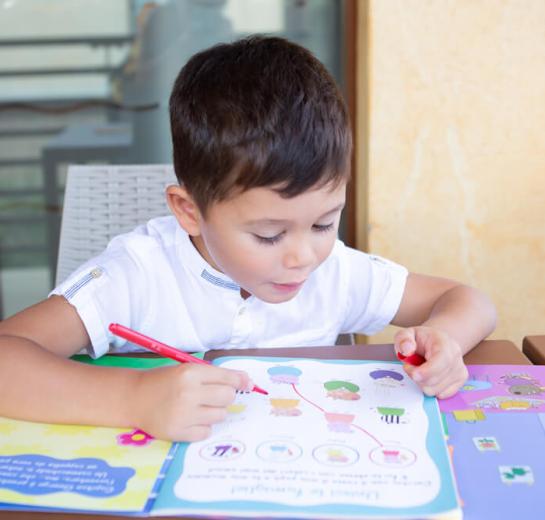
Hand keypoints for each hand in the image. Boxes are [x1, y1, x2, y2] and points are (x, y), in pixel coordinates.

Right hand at [129, 364, 251, 440]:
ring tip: (198, 407)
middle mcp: (188, 393)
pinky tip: (190, 419)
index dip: (239, 381)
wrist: (134, 398)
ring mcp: (183, 414)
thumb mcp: (188, 370)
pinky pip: (206, 432)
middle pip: (228, 397)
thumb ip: (216, 375)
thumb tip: (247, 381)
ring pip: (220, 415)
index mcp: (190, 373)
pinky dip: (203, 427)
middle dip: (225, 396)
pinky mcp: (178, 432)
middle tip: (213, 396)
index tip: (245, 384)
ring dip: (214, 412)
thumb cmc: (165, 382)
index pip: (228, 378)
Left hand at [394, 326, 467, 398]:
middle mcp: (455, 356)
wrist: (435, 340)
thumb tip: (407, 350)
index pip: (441, 361)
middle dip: (417, 377)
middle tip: (410, 366)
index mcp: (444, 342)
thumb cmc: (421, 339)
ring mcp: (460, 369)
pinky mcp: (460, 380)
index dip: (427, 371)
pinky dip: (431, 388)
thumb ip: (403, 339)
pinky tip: (428, 377)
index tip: (414, 374)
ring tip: (419, 370)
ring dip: (422, 383)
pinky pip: (442, 394)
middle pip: (436, 379)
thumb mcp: (407, 333)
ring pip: (436, 390)